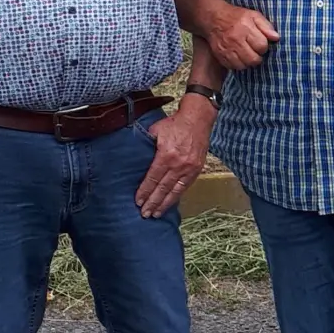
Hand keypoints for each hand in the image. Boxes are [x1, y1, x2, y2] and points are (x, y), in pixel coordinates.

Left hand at [135, 98, 214, 217]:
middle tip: (145, 214)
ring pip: (176, 190)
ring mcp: (190, 167)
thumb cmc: (175, 123)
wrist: (198, 118)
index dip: (145, 191)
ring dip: (165, 203)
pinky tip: (171, 202)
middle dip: (153, 202)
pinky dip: (177, 195)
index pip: (153, 178)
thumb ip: (147, 146)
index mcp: (166, 155)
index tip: (138, 202)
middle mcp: (179, 164)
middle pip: (163, 188)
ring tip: (156, 213)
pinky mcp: (198, 168)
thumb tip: (136, 157)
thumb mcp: (155, 131)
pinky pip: (186, 185)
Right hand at [209, 5, 279, 70]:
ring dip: (248, 62)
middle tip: (256, 52)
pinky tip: (240, 57)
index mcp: (246, 28)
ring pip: (243, 65)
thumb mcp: (254, 16)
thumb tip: (276, 38)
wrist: (214, 18)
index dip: (264, 47)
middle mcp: (236, 40)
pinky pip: (232, 66)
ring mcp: (227, 49)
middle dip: (258, 57)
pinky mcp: (220, 55)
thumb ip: (266, 26)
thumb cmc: (237, 17)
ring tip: (248, 55)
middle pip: (253, 59)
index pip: (261, 46)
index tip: (261, 44)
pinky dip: (238, 64)